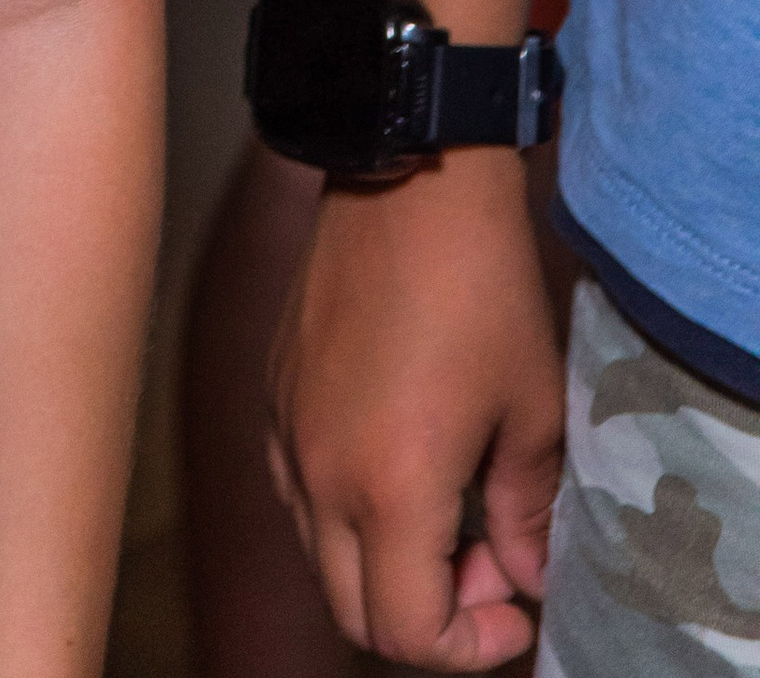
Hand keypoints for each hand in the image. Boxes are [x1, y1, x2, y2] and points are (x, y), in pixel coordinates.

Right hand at [269, 158, 563, 668]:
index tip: (513, 606)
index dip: (470, 647)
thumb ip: (525, 510)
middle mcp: (321, 472)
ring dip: (379, 566)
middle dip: (426, 618)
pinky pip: (294, 491)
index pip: (408, 634)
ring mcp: (286, 430)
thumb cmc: (478, 285)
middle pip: (355, 613)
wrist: (406, 174)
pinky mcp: (273, 390)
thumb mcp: (531, 407)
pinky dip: (341, 513)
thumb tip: (522, 573)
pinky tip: (392, 463)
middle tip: (485, 564)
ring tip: (444, 511)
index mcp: (390, 487)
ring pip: (317, 555)